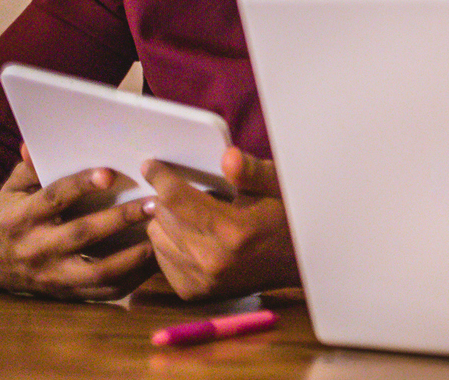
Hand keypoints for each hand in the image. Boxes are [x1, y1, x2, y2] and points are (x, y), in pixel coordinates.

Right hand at [0, 149, 156, 298]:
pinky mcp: (67, 294)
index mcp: (21, 219)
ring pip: (97, 271)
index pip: (53, 199)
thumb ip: (30, 169)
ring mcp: (52, 276)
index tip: (110, 174)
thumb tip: (33, 146)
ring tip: (162, 234)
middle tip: (156, 203)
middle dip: (121, 218)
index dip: (80, 186)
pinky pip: (104, 292)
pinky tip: (155, 261)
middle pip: (82, 234)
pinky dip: (133, 279)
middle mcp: (36, 249)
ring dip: (133, 255)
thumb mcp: (13, 189)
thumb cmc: (12, 215)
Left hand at [143, 148, 297, 300]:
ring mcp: (201, 280)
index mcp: (234, 231)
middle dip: (167, 199)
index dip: (161, 177)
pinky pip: (161, 259)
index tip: (151, 166)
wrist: (298, 265)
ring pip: (157, 237)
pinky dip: (170, 244)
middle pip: (162, 217)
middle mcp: (212, 259)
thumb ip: (251, 171)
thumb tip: (227, 156)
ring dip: (167, 222)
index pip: (178, 199)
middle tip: (185, 191)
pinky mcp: (193, 292)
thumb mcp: (277, 187)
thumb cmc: (288, 219)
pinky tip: (192, 236)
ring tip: (191, 215)